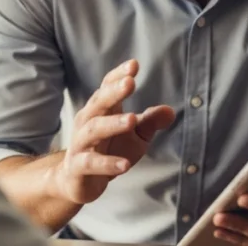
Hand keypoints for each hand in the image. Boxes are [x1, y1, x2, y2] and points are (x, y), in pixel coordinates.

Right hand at [50, 59, 175, 204]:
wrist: (76, 182)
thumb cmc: (107, 151)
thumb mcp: (134, 137)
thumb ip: (149, 122)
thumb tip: (170, 111)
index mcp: (100, 110)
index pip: (107, 87)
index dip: (119, 75)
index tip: (134, 64)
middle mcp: (87, 122)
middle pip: (99, 103)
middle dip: (114, 92)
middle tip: (130, 82)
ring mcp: (80, 144)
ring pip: (93, 129)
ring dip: (112, 124)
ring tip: (132, 120)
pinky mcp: (77, 167)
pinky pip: (90, 163)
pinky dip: (107, 163)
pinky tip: (125, 164)